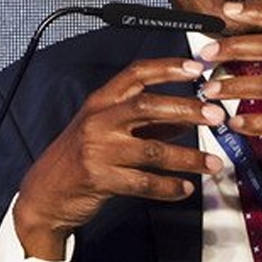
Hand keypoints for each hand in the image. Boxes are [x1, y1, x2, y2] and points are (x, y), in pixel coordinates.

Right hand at [14, 57, 224, 258]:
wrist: (45, 193)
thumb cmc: (80, 159)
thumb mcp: (108, 132)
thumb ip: (147, 125)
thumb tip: (185, 120)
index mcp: (101, 102)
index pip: (136, 74)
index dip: (168, 68)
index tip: (197, 68)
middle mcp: (99, 121)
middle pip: (148, 106)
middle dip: (187, 109)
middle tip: (216, 116)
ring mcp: (98, 149)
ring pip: (152, 150)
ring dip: (188, 157)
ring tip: (214, 164)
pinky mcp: (99, 178)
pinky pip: (143, 182)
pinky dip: (168, 187)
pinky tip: (185, 188)